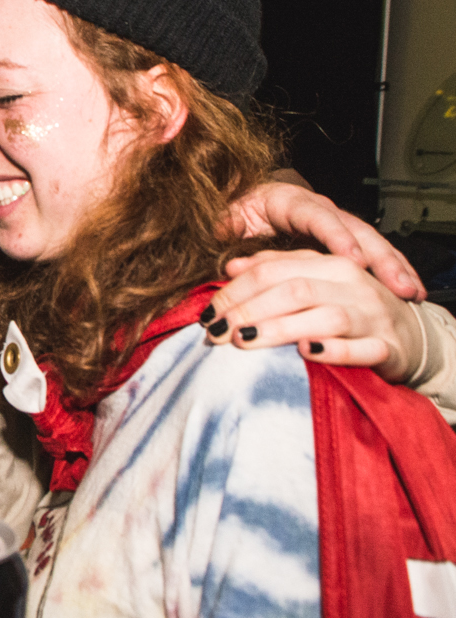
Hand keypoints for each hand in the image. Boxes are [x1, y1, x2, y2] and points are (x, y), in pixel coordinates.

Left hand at [204, 248, 424, 380]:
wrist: (409, 334)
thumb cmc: (349, 308)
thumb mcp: (313, 281)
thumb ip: (274, 269)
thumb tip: (230, 266)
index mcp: (330, 264)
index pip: (273, 271)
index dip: (235, 290)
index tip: (207, 312)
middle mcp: (352, 285)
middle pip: (293, 291)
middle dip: (249, 310)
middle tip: (216, 331)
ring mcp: (372, 316)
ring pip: (325, 317)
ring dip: (280, 328)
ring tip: (243, 341)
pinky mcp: (387, 347)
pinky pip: (362, 349)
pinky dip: (333, 350)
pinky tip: (305, 353)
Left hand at [225, 181, 423, 300]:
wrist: (245, 211)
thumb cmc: (235, 216)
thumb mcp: (225, 219)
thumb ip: (225, 229)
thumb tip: (223, 253)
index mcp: (288, 201)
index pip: (316, 216)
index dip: (336, 237)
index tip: (351, 260)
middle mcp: (318, 212)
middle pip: (354, 230)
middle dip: (378, 258)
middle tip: (396, 284)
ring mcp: (334, 228)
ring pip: (368, 244)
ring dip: (390, 268)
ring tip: (408, 292)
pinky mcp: (340, 245)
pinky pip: (368, 257)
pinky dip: (387, 274)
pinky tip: (405, 294)